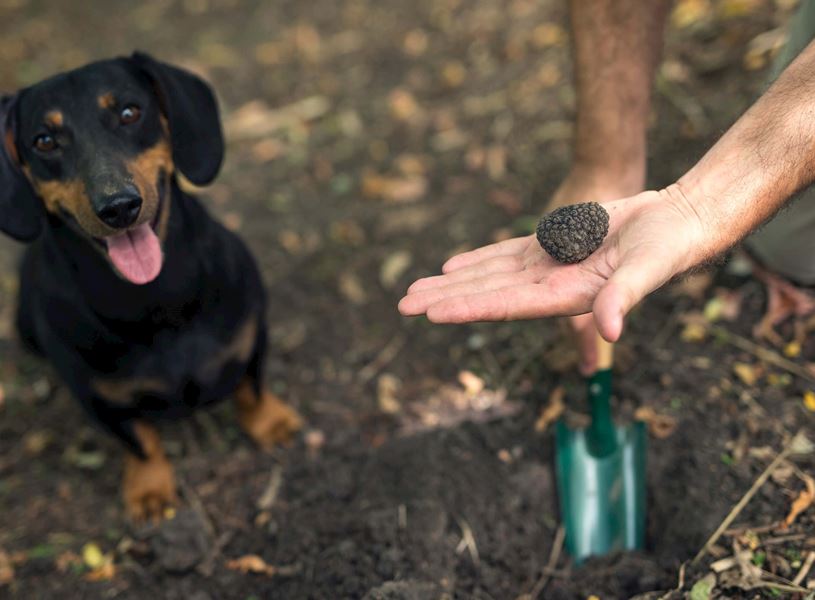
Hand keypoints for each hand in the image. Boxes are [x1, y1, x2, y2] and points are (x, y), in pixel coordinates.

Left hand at [399, 188, 703, 341]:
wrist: (676, 224)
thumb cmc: (667, 249)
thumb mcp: (645, 270)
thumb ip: (623, 297)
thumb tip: (609, 330)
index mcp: (565, 297)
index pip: (505, 306)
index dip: (467, 308)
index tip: (429, 313)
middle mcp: (548, 286)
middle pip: (485, 294)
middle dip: (444, 299)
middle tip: (402, 306)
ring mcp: (546, 266)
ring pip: (487, 275)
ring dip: (451, 282)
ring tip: (414, 289)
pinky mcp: (551, 244)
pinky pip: (504, 253)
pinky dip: (477, 259)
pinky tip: (451, 265)